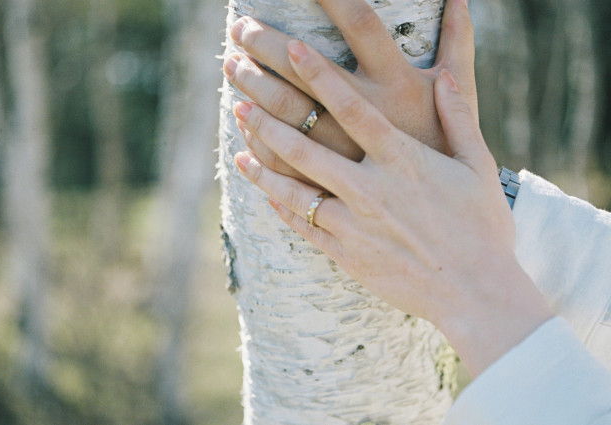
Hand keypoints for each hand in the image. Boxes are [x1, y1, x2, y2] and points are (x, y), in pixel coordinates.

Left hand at [231, 39, 552, 376]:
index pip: (351, 108)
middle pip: (306, 149)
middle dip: (269, 122)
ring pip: (294, 191)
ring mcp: (354, 224)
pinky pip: (304, 227)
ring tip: (237, 151)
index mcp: (402, 161)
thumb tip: (446, 77)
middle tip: (240, 101)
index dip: (319, 75)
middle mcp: (371, 188)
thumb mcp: (478, 167)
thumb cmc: (482, 228)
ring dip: (263, 168)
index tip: (293, 49)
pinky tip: (266, 195)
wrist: (475, 293)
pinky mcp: (346, 254)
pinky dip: (282, 209)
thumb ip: (459, 118)